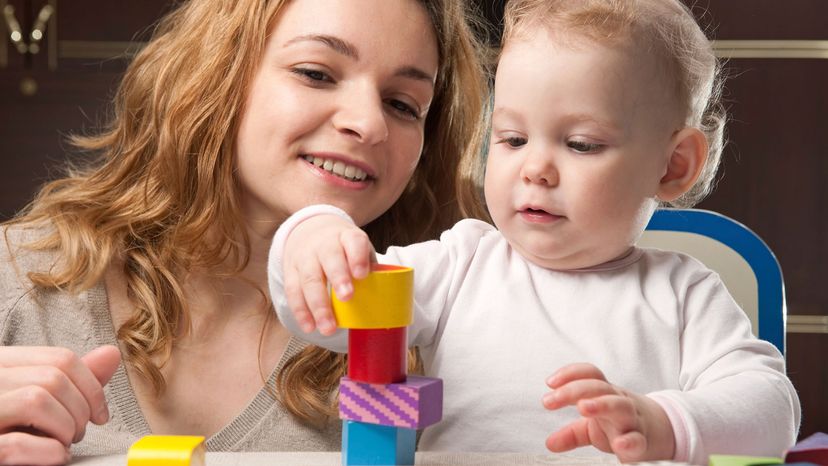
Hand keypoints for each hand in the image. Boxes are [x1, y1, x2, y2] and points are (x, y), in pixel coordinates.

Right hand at [0, 345, 120, 464]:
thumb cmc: (10, 429)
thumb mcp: (36, 399)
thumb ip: (70, 380)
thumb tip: (110, 354)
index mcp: (1, 365)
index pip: (61, 358)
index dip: (92, 387)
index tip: (100, 414)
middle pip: (53, 378)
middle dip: (80, 410)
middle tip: (76, 434)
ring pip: (36, 401)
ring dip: (64, 428)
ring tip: (63, 445)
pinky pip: (16, 443)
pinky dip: (48, 452)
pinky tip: (55, 457)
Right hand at [282, 214, 375, 335]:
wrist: (309, 229)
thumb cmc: (343, 247)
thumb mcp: (358, 248)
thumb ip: (368, 268)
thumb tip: (383, 300)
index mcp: (346, 236)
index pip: (353, 242)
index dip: (357, 257)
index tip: (362, 274)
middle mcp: (325, 244)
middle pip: (330, 259)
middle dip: (338, 278)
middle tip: (347, 297)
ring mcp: (305, 257)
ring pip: (310, 279)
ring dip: (318, 305)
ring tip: (328, 327)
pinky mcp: (290, 270)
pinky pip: (293, 291)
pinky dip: (301, 311)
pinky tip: (310, 326)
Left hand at [542, 363, 674, 462]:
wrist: (660, 432)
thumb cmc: (620, 423)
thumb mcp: (593, 426)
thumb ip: (571, 433)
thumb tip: (550, 443)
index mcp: (605, 394)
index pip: (590, 375)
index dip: (570, 374)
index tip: (550, 383)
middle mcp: (618, 402)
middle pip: (599, 387)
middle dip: (575, 389)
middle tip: (552, 399)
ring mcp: (631, 419)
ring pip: (619, 406)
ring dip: (601, 404)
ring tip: (583, 408)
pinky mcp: (641, 441)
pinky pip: (637, 439)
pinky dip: (629, 441)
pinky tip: (619, 444)